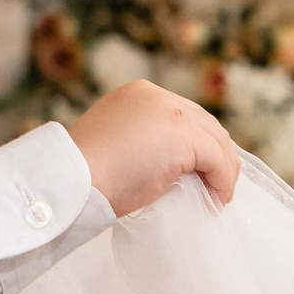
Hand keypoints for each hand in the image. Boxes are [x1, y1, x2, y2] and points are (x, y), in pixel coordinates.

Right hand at [68, 81, 240, 214]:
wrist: (71, 181)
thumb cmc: (85, 176)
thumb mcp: (118, 147)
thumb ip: (144, 145)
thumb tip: (174, 167)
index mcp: (138, 94)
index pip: (183, 115)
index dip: (199, 144)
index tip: (201, 172)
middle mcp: (156, 95)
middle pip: (205, 123)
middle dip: (216, 156)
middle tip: (215, 187)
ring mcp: (170, 113)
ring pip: (216, 139)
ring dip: (223, 170)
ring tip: (217, 197)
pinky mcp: (182, 137)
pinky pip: (217, 159)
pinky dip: (223, 180)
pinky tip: (216, 200)